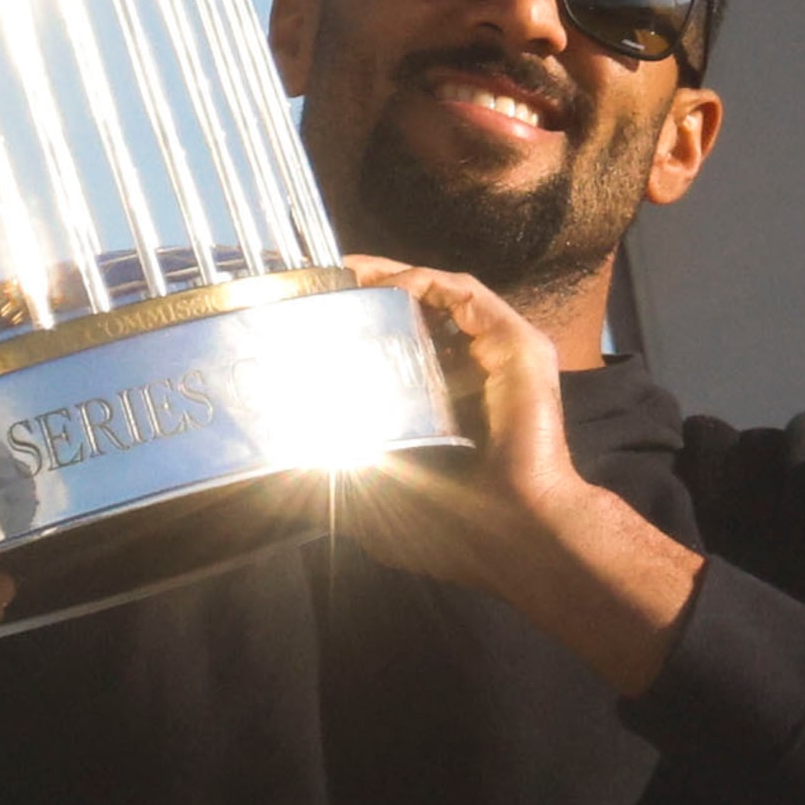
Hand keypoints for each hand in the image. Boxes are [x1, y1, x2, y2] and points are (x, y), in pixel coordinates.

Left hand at [342, 256, 701, 697]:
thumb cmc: (457, 534)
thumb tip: (286, 482)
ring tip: (350, 271)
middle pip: (423, 314)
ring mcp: (501, 356)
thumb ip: (342, 490)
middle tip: (330, 282)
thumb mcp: (379, 515)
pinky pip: (468, 295)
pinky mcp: (518, 344)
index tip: (318, 318)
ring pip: (443, 296)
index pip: (405, 351)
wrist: (517, 534)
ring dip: (394, 276)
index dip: (365, 329)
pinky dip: (426, 281)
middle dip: (374, 292)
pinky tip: (388, 284)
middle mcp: (477, 375)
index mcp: (448, 409)